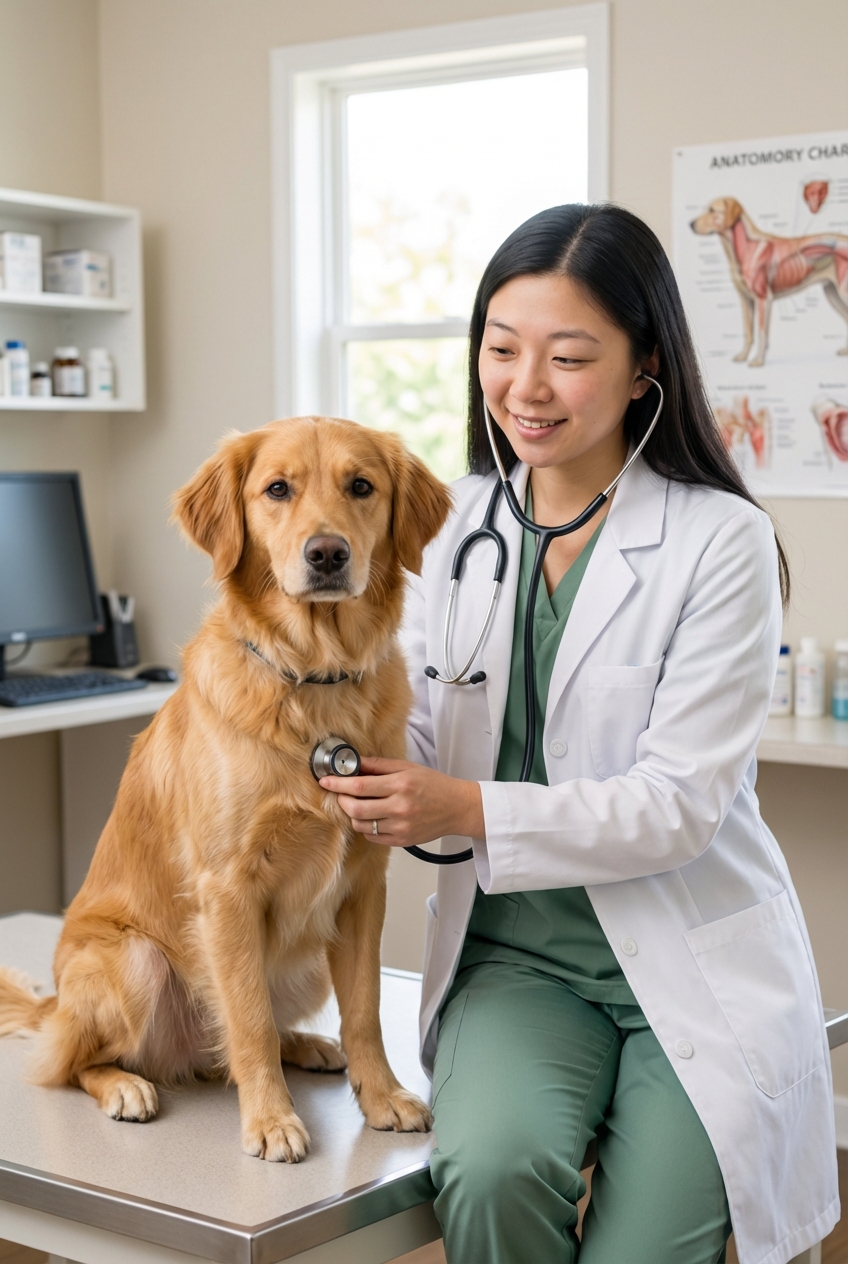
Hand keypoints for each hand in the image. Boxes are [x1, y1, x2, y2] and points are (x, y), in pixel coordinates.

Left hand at [319, 757, 483, 847]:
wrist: (457, 807)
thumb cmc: (434, 785)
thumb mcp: (408, 768)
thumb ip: (379, 765)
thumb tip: (354, 763)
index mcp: (401, 785)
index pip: (360, 785)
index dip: (339, 784)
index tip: (326, 781)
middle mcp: (400, 807)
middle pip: (356, 808)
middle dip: (341, 801)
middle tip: (339, 795)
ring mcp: (400, 827)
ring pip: (362, 825)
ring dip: (352, 814)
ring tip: (356, 804)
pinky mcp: (402, 841)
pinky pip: (372, 837)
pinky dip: (365, 827)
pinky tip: (371, 817)